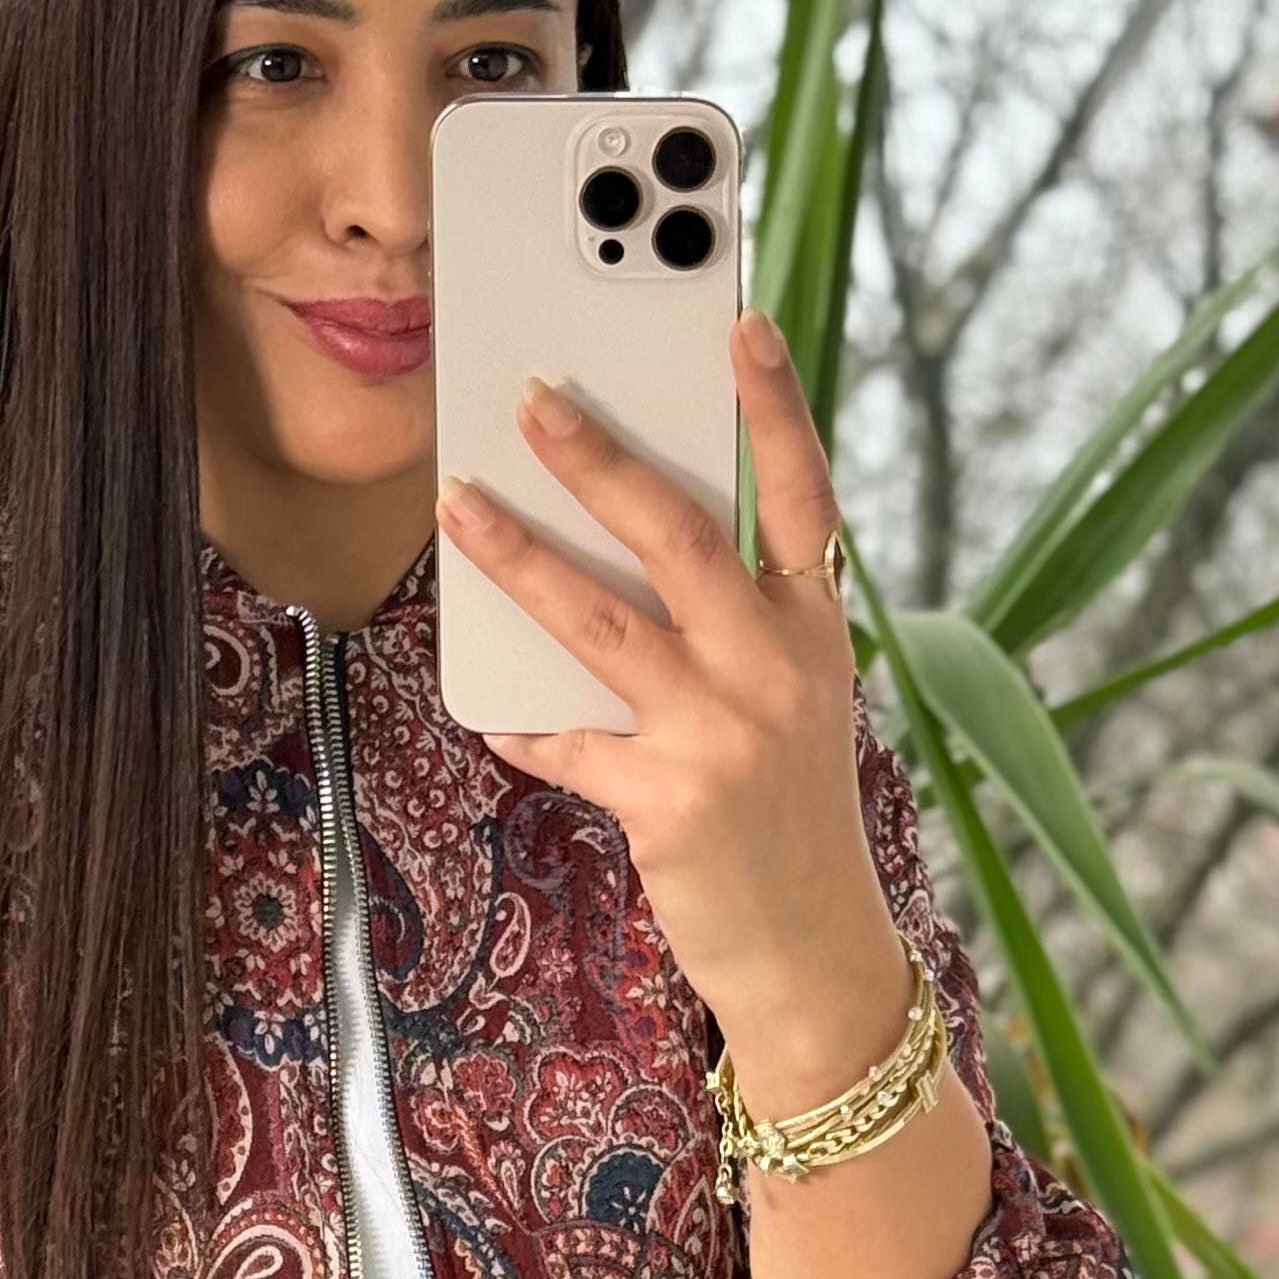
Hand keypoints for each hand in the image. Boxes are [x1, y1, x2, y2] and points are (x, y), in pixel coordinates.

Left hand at [434, 307, 908, 1112]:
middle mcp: (778, 671)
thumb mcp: (793, 706)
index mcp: (816, 633)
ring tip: (461, 503)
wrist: (813, 955)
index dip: (773, 409)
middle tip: (532, 395)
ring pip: (601, 620)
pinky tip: (487, 707)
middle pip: (680, 536)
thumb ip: (731, 629)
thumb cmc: (788, 818)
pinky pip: (565, 740)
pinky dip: (520, 722)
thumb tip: (614, 553)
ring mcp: (723, 734)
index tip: (739, 323)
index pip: (801, 496)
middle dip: (599, 459)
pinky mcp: (667, 799)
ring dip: (520, 556)